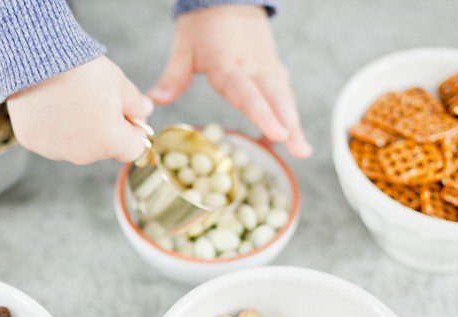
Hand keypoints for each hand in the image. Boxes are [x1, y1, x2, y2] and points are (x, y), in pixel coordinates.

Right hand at [6, 56, 153, 163]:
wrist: (36, 58)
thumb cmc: (82, 69)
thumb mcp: (118, 82)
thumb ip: (136, 103)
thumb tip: (146, 112)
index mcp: (110, 142)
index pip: (133, 149)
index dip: (134, 131)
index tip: (127, 114)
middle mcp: (83, 155)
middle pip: (103, 148)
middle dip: (105, 130)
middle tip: (95, 100)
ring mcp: (55, 151)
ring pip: (76, 146)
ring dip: (79, 130)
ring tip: (70, 99)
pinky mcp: (32, 142)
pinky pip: (50, 139)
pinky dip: (52, 127)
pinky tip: (49, 104)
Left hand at [149, 5, 310, 157]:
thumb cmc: (202, 25)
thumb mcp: (183, 48)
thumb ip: (173, 77)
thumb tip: (155, 100)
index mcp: (229, 64)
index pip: (248, 93)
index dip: (263, 115)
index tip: (277, 134)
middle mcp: (253, 67)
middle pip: (275, 98)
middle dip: (288, 124)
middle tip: (300, 150)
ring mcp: (266, 66)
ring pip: (283, 96)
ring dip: (294, 122)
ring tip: (302, 150)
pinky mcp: (272, 67)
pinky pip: (283, 91)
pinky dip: (289, 111)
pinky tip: (293, 132)